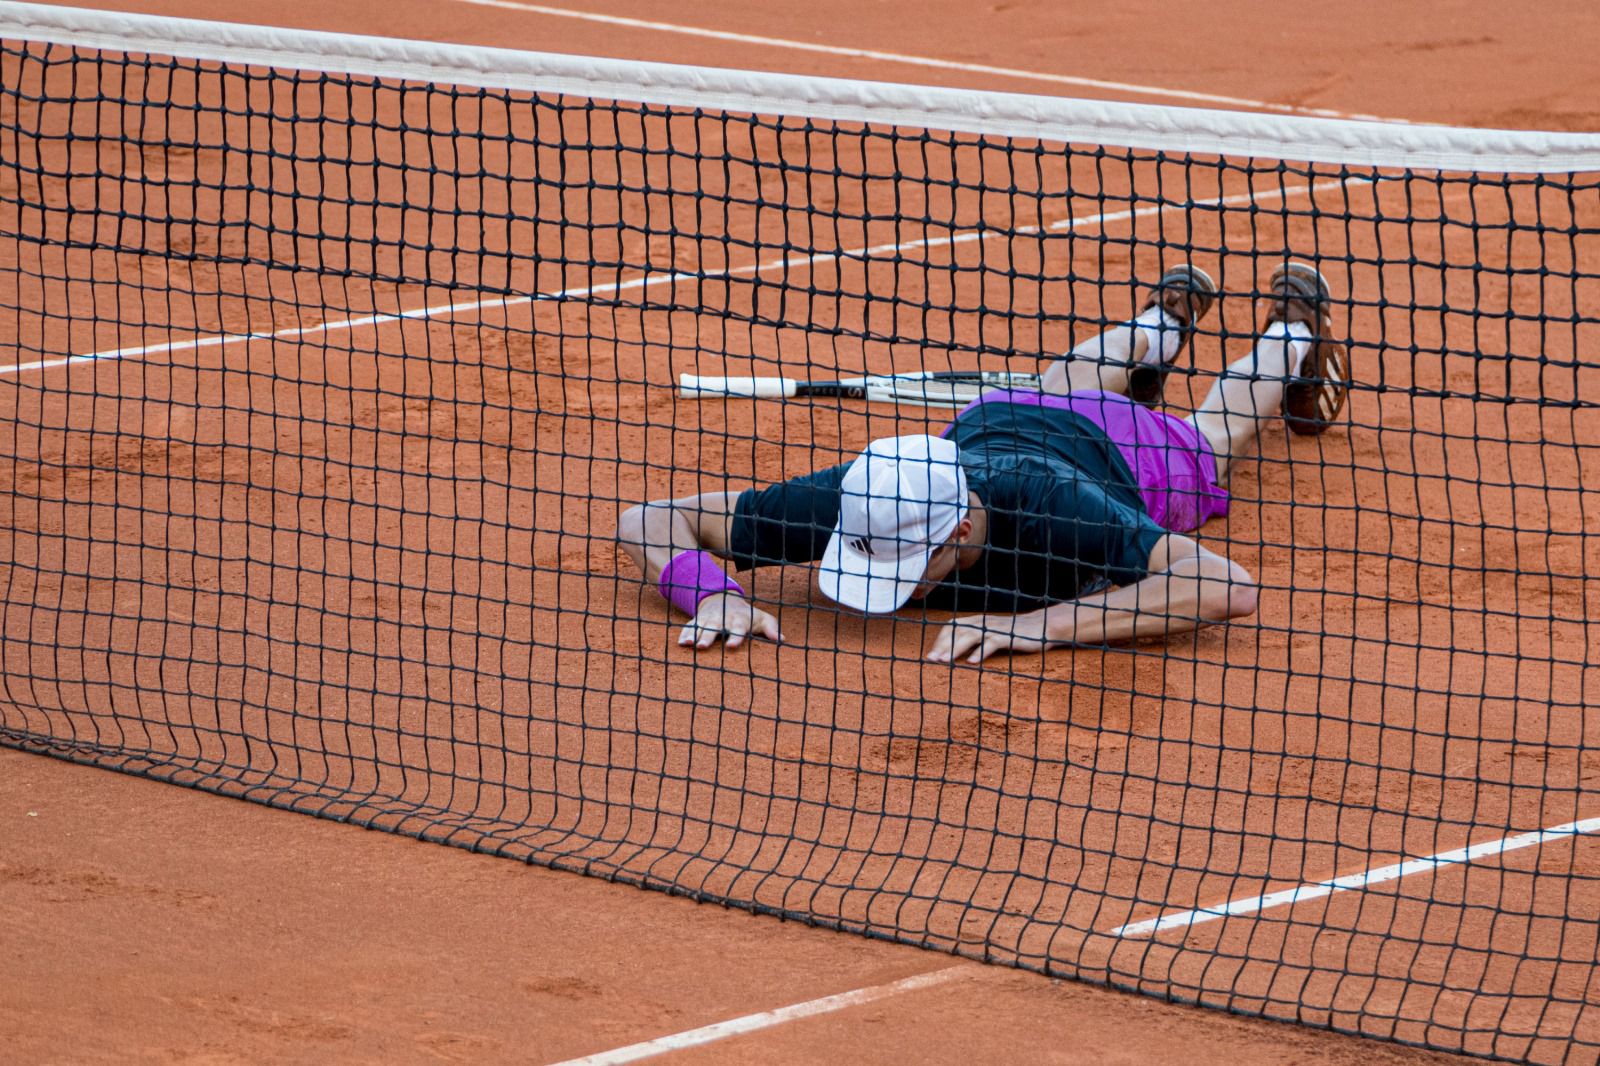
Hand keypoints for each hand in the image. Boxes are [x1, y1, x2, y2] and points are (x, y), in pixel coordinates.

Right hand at [679, 592, 783, 650]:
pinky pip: (689, 626)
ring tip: (688, 645)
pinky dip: (684, 634)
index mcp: (738, 620)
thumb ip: (771, 628)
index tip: (731, 646)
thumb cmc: (747, 615)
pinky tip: (680, 644)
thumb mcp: (761, 618)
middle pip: (714, 629)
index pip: (737, 629)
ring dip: (693, 635)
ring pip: (699, 627)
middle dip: (707, 637)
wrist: (725, 599)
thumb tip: (781, 639)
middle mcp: (721, 619)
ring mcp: (708, 619)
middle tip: (702, 647)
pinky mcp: (697, 620)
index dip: (735, 637)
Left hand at [925, 610, 1055, 663]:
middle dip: (942, 646)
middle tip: (931, 661)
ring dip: (955, 649)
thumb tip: (957, 652)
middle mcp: (983, 622)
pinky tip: (971, 663)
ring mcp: (995, 628)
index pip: (952, 627)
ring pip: (970, 637)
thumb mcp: (991, 632)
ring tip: (944, 662)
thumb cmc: (1014, 633)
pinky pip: (991, 643)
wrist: (1042, 626)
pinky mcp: (1008, 636)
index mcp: (977, 621)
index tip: (930, 655)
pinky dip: (980, 652)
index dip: (940, 640)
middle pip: (957, 632)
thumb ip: (976, 638)